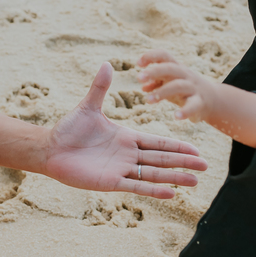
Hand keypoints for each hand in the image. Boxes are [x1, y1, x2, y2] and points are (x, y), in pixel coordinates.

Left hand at [42, 63, 206, 197]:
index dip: (177, 146)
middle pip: (161, 159)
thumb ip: (100, 88)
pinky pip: (135, 187)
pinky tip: (171, 193)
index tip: (196, 149)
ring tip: (195, 181)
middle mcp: (127, 155)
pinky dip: (153, 190)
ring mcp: (120, 170)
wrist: (50, 149)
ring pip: (153, 174)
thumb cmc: (68, 129)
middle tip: (205, 166)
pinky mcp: (110, 182)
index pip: (158, 142)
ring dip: (174, 178)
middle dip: (184, 162)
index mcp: (126, 138)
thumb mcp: (88, 106)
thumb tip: (107, 64)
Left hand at [137, 50, 218, 121]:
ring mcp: (193, 88)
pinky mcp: (200, 103)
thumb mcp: (171, 83)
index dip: (151, 56)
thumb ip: (157, 82)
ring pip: (178, 86)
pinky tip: (176, 116)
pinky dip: (185, 111)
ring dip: (162, 92)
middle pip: (170, 68)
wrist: (213, 99)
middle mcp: (185, 75)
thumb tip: (143, 86)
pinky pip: (193, 106)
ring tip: (147, 100)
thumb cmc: (185, 89)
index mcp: (177, 68)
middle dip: (154, 71)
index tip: (138, 63)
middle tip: (138, 77)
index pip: (165, 56)